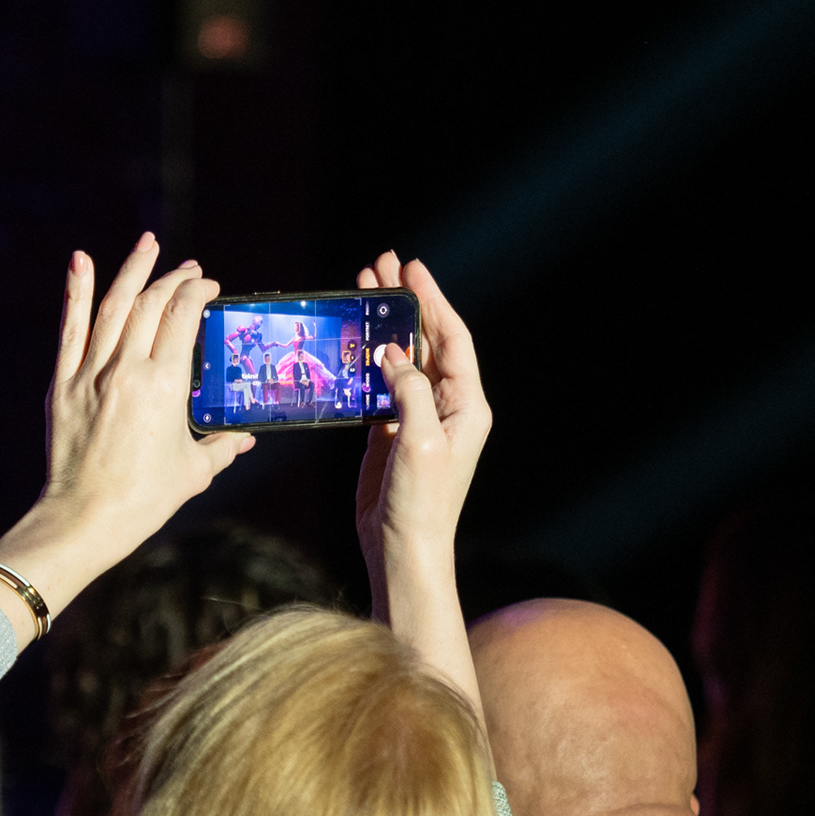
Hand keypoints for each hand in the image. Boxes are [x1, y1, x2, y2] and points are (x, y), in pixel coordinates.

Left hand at [0, 234, 252, 642]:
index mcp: (164, 385)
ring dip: (132, 270)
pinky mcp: (62, 384)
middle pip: (150, 304)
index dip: (197, 294)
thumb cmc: (144, 499)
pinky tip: (81, 260)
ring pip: (113, 306)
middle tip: (188, 269)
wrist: (85, 518)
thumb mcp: (194, 471)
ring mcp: (90, 373)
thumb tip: (243, 438)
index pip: (182, 317)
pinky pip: (71, 328)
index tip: (208, 288)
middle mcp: (126, 369)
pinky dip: (76, 292)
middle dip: (172, 279)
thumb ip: (221, 447)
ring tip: (148, 244)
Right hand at [354, 251, 491, 710]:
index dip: (433, 301)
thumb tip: (392, 353)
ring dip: (382, 327)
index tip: (411, 269)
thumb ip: (409, 391)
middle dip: (404, 303)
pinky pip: (380, 385)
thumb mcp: (419, 442)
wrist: (403, 549)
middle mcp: (447, 407)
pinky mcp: (391, 432)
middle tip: (379, 266)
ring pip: (401, 359)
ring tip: (360, 291)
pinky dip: (365, 361)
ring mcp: (418, 418)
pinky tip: (349, 343)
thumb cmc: (421, 504)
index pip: (452, 339)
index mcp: (466, 406)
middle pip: (426, 341)